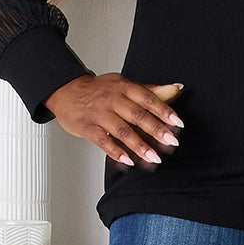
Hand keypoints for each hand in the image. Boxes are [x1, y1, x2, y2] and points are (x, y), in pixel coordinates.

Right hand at [44, 74, 183, 167]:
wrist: (66, 90)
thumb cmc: (98, 90)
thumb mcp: (123, 83)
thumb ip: (149, 89)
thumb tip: (176, 88)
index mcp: (123, 87)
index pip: (147, 98)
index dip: (164, 110)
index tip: (177, 122)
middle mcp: (112, 99)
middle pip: (137, 115)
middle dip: (156, 130)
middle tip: (171, 141)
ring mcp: (99, 114)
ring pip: (122, 131)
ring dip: (140, 145)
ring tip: (154, 157)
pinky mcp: (87, 127)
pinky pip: (103, 141)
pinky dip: (116, 152)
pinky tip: (128, 160)